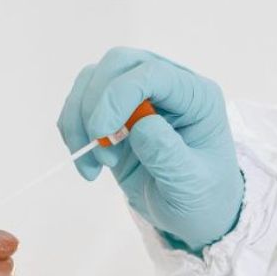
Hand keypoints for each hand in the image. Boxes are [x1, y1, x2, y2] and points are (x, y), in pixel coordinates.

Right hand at [57, 47, 244, 253]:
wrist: (193, 213)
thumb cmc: (202, 197)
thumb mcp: (191, 185)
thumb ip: (169, 155)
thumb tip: (141, 124)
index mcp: (197, 96)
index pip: (152, 72)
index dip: (118, 95)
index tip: (102, 134)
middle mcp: (168, 86)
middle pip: (118, 63)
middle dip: (96, 104)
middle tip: (101, 150)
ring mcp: (140, 95)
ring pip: (92, 80)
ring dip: (80, 120)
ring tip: (96, 165)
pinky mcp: (116, 112)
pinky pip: (81, 105)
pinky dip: (74, 133)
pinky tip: (90, 167)